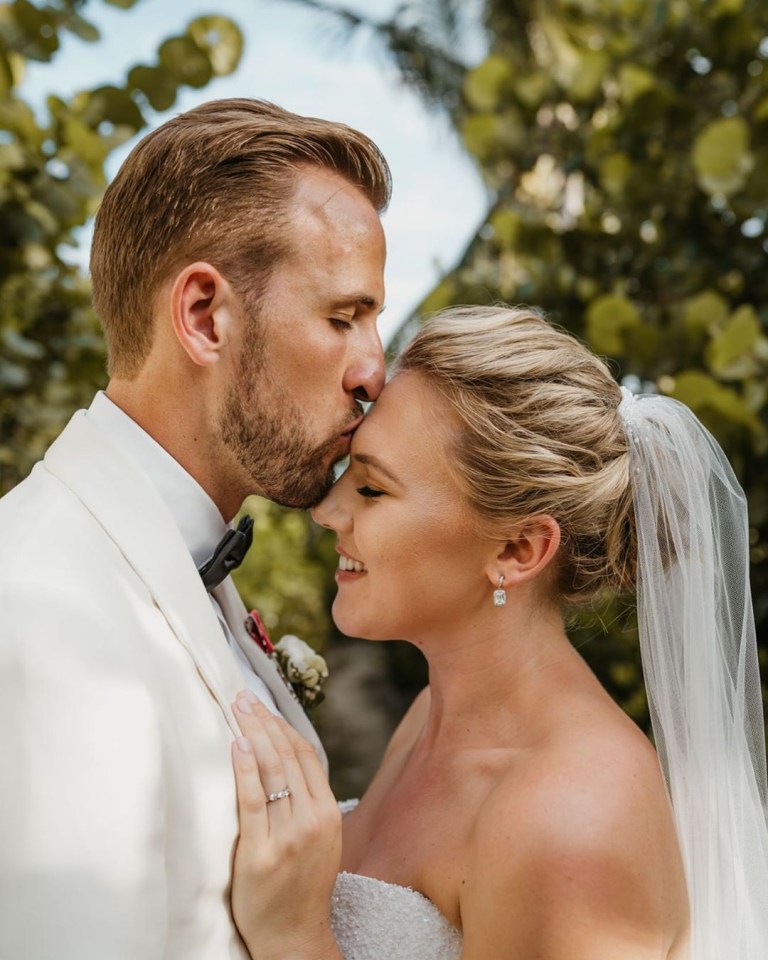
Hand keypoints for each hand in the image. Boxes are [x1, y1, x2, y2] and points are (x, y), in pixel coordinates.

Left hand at [230, 691, 342, 959]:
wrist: (295, 938)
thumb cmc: (302, 887)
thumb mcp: (319, 840)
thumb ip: (307, 803)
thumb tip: (282, 760)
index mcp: (329, 813)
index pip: (306, 755)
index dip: (283, 726)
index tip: (263, 704)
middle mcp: (313, 819)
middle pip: (288, 756)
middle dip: (265, 721)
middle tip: (243, 696)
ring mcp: (289, 837)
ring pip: (273, 772)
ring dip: (253, 734)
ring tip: (237, 709)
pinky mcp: (262, 854)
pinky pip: (254, 801)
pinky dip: (246, 769)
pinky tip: (238, 745)